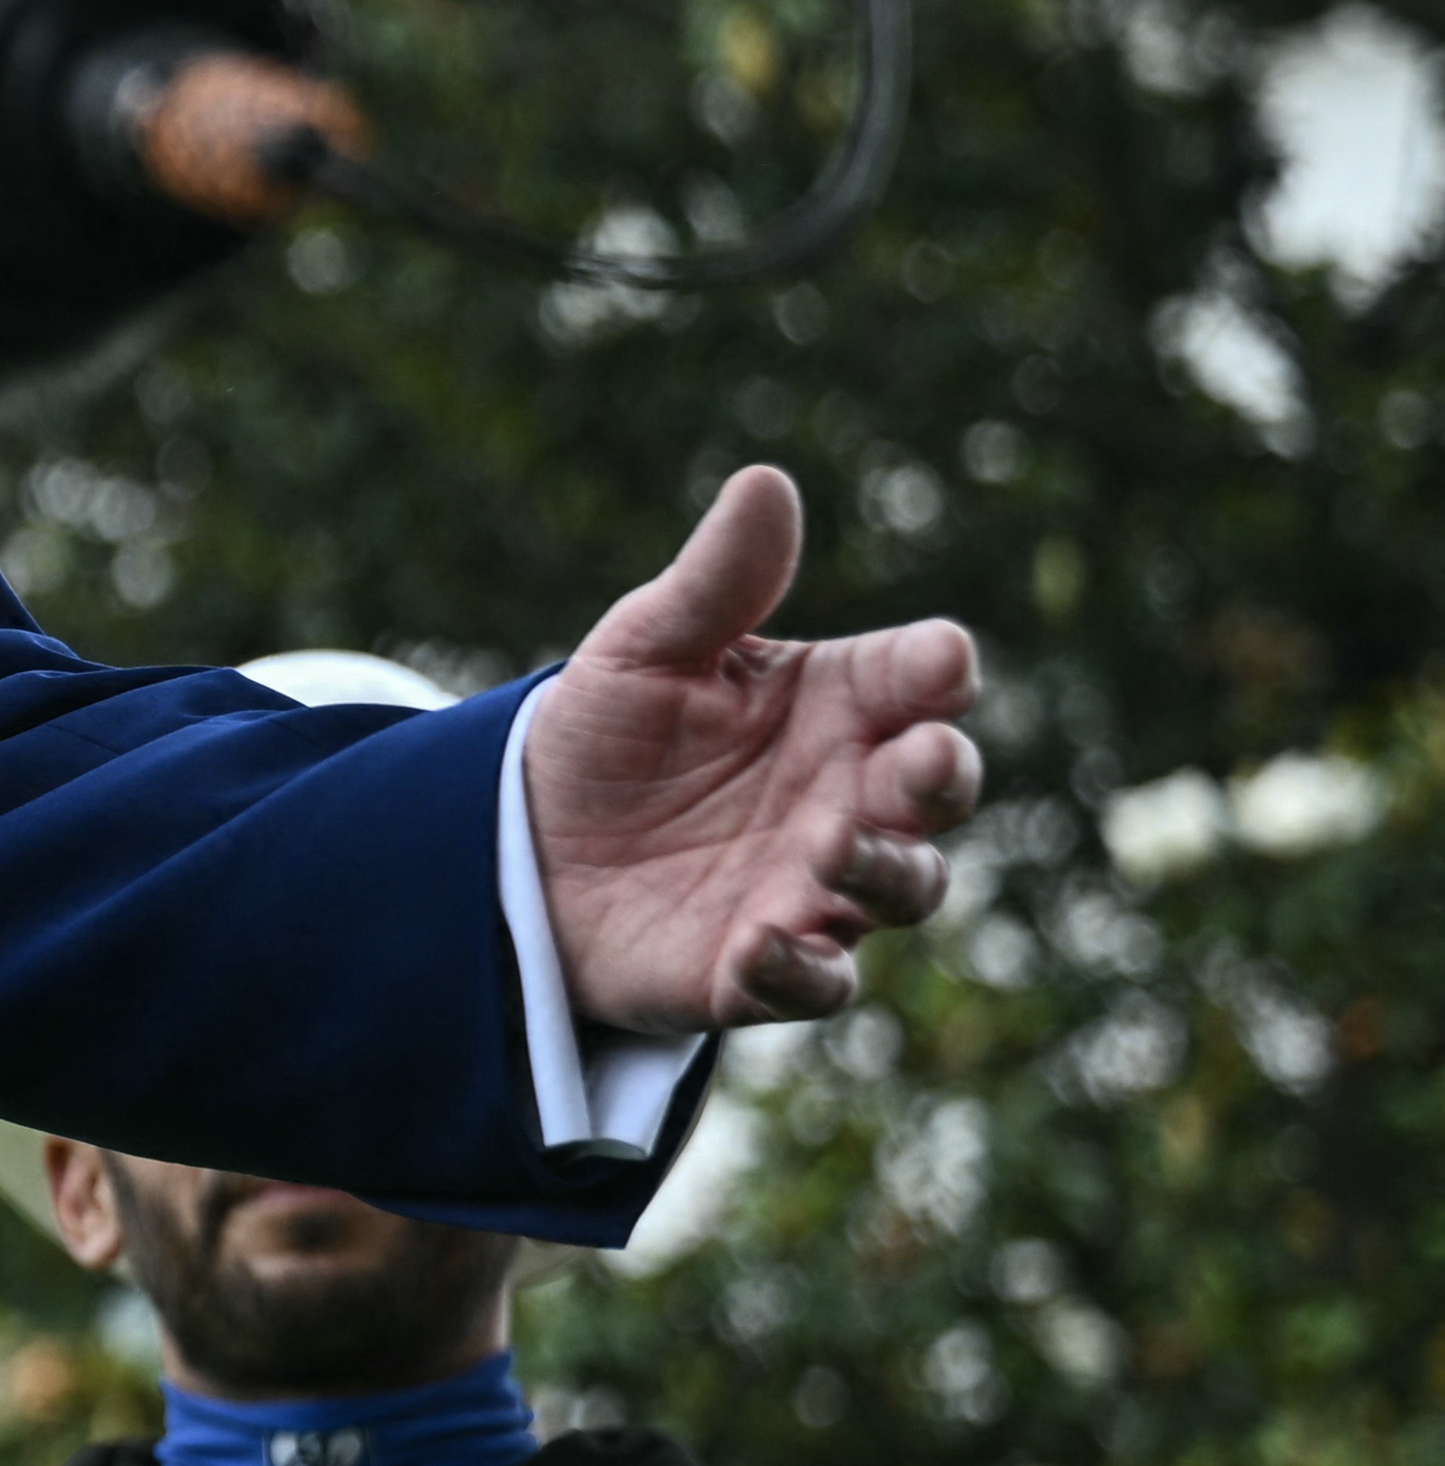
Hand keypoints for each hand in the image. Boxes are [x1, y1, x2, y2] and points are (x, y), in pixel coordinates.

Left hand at [522, 466, 982, 1036]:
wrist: (523, 842)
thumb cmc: (611, 735)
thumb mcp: (645, 648)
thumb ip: (714, 583)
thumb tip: (765, 483)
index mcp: (841, 705)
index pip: (919, 679)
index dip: (936, 670)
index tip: (939, 660)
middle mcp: (851, 796)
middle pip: (937, 790)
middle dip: (941, 776)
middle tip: (923, 760)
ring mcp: (816, 885)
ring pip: (899, 887)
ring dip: (884, 870)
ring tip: (836, 846)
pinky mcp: (758, 966)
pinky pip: (812, 982)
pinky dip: (800, 969)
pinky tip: (763, 945)